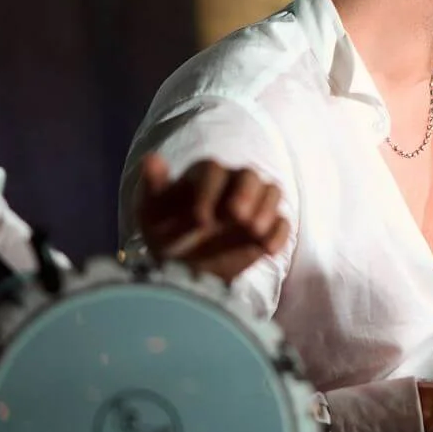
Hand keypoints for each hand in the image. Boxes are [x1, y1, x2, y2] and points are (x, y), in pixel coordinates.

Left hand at [137, 155, 290, 283]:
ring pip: (272, 191)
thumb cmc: (164, 238)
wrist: (182, 272)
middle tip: (237, 217)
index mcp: (202, 177)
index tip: (200, 221)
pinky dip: (278, 233)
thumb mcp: (151, 216)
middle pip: (249, 174)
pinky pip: (282, 223)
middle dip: (247, 193)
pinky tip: (267, 250)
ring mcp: (252, 206)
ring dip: (266, 209)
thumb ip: (153, 187)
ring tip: (253, 231)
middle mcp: (231, 186)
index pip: (213, 170)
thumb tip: (151, 158)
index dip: (209, 192)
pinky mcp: (266, 228)